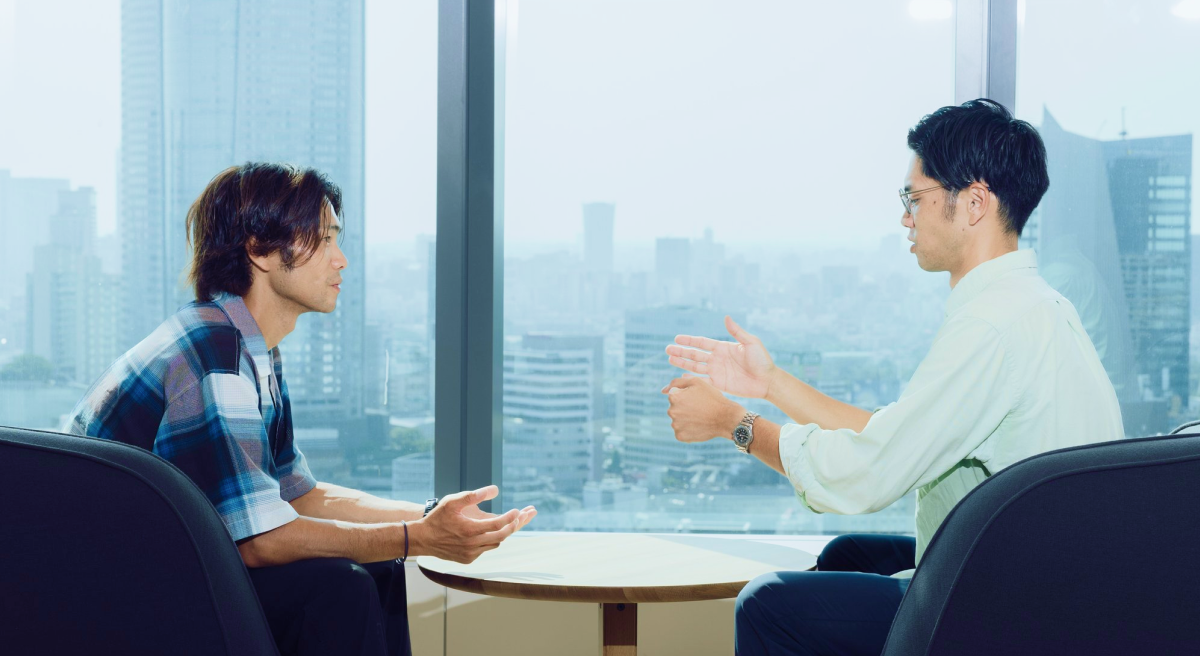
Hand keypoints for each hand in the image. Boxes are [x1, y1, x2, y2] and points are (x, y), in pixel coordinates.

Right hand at [411, 485, 536, 563]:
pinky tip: (494, 531)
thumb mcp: (453, 501)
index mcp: (470, 530)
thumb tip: (495, 490)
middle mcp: (472, 545)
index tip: (518, 510)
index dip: (511, 517)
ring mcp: (471, 554)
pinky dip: (491, 540)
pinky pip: (486, 549)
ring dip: (504, 533)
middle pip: (502, 537)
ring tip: (514, 521)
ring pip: (495, 544)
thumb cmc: (438, 517)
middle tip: (525, 516)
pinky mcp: (468, 559)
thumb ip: (473, 495)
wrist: (423, 539)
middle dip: (515, 525)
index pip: (498, 525)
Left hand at [662, 376, 745, 442]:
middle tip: (700, 409)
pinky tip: (698, 426)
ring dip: (686, 419)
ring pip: (678, 420)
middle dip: (685, 408)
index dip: (688, 397)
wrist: (725, 418)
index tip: (697, 399)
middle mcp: (671, 411)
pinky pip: (681, 431)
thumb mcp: (696, 382)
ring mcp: (675, 425)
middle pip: (675, 409)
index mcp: (673, 397)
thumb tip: (662, 390)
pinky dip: (688, 429)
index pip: (675, 396)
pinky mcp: (680, 436)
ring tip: (700, 418)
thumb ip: (677, 382)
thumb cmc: (712, 398)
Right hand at [665, 316, 775, 398]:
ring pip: (695, 367)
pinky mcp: (719, 384)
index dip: (689, 340)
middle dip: (681, 352)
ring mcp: (717, 372)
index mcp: (723, 347)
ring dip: (682, 363)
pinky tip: (681, 376)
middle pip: (694, 354)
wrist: (768, 381)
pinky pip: (702, 382)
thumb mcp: (751, 343)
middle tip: (667, 349)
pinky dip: (692, 379)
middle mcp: (717, 359)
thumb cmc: (762, 360)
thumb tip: (726, 317)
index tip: (676, 338)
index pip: (702, 343)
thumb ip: (737, 332)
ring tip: (669, 359)